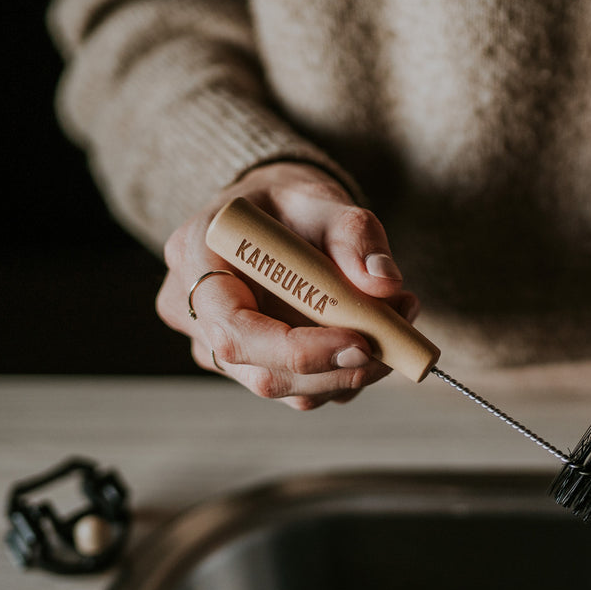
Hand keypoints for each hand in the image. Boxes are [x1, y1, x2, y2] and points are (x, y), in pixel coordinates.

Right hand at [157, 162, 417, 409]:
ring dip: (350, 371)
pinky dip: (343, 373)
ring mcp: (214, 347)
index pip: (234, 329)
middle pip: (262, 372)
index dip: (298, 350)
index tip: (360, 343)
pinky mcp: (246, 368)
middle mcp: (192, 310)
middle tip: (398, 339)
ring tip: (396, 322)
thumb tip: (384, 283)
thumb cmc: (290, 206)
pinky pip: (298, 389)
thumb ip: (353, 235)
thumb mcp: (322, 201)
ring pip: (285, 389)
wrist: (275, 219)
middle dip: (338, 367)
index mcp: (195, 255)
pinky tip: (372, 337)